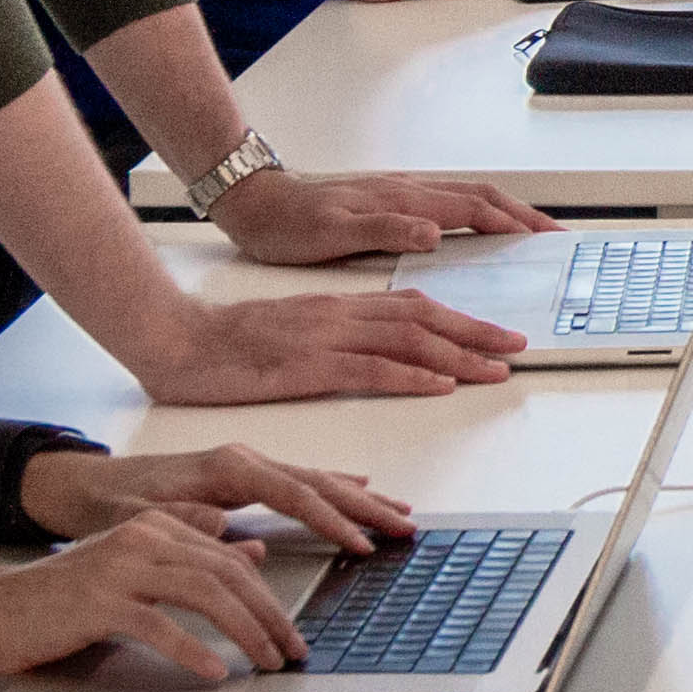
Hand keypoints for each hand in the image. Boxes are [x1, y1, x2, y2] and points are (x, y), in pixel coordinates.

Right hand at [0, 508, 311, 679]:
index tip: (290, 632)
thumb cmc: (63, 600)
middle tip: (292, 650)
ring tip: (266, 660)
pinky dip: (192, 650)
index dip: (268, 597)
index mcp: (155, 527)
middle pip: (226, 572)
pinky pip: (158, 625)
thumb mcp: (135, 574)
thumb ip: (189, 562)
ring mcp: (119, 567)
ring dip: (244, 630)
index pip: (230, 559)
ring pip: (204, 592)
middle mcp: (142, 539)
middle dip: (268, 614)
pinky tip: (214, 671)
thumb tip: (252, 557)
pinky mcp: (97, 602)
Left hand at [22, 440, 413, 556]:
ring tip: (397, 514)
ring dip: (359, 498)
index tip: (362, 542)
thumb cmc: (110, 503)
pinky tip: (356, 494)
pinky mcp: (244, 477)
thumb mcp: (140, 518)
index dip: (332, 519)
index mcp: (226, 467)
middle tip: (405, 527)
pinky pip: (301, 482)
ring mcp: (246, 466)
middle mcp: (243, 460)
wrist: (83, 486)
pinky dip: (335, 490)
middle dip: (365, 506)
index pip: (294, 493)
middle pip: (319, 482)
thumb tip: (232, 530)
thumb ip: (186, 523)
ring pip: (316, 480)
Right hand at [125, 283, 530, 404]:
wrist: (175, 340)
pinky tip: (440, 383)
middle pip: (422, 317)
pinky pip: (370, 368)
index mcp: (336, 308)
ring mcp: (324, 337)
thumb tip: (373, 359)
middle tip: (517, 346)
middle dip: (475, 332)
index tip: (493, 333)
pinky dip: (411, 375)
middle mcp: (338, 315)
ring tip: (497, 366)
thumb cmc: (224, 346)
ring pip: (408, 339)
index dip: (458, 320)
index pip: (411, 308)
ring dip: (459, 354)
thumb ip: (333, 344)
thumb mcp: (289, 338)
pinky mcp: (306, 365)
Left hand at [208, 162, 555, 264]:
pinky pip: (446, 204)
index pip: (473, 208)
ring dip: (502, 212)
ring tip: (527, 230)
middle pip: (480, 197)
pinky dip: (475, 214)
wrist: (255, 202)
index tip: (543, 237)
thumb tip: (435, 231)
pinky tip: (475, 228)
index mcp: (401, 200)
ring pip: (465, 198)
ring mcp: (398, 194)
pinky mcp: (388, 202)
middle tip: (553, 233)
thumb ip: (386, 230)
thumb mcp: (332, 233)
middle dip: (522, 213)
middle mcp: (406, 191)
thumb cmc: (287, 223)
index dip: (512, 222)